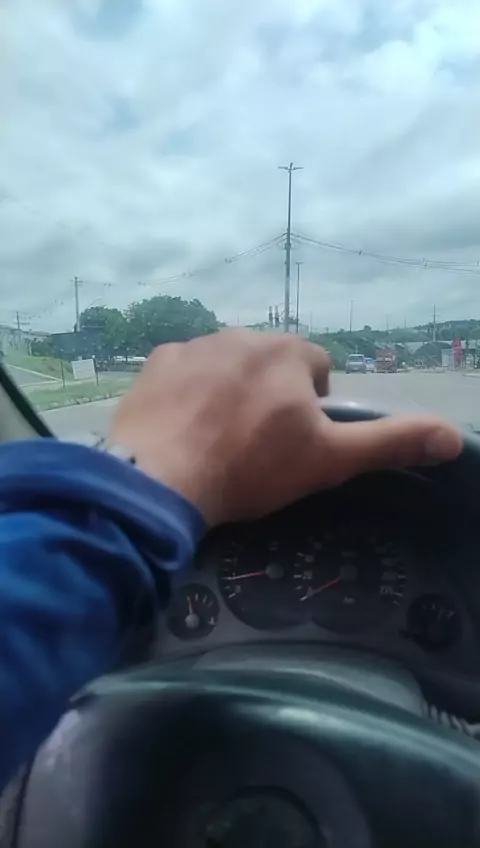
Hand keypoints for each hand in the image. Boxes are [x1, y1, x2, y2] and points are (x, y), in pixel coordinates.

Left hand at [110, 330, 461, 525]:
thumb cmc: (253, 468)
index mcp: (288, 352)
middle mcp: (242, 334)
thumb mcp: (330, 460)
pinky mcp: (155, 363)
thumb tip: (454, 436)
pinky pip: (183, 372)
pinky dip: (188, 394)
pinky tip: (181, 429)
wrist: (161, 479)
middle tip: (255, 446)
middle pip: (269, 363)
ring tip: (217, 441)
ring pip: (226, 365)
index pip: (314, 369)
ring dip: (229, 392)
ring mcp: (194, 345)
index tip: (293, 442)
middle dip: (270, 396)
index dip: (310, 407)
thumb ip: (390, 443)